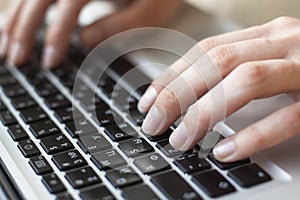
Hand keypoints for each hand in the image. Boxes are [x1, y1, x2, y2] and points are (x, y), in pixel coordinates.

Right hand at [0, 0, 181, 67]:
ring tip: (5, 46)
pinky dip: (22, 8)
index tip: (49, 62)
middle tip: (16, 60)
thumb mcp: (150, 11)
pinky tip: (16, 23)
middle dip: (24, 30)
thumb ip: (119, 26)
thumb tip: (83, 41)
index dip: (54, 35)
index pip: (67, 6)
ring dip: (16, 19)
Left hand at [138, 16, 299, 161]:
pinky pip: (287, 117)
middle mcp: (284, 43)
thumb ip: (237, 69)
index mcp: (266, 35)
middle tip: (154, 123)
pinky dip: (252, 135)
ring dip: (205, 112)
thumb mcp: (271, 59)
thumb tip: (191, 93)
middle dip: (177, 94)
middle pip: (215, 62)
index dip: (173, 75)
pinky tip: (224, 151)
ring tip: (182, 140)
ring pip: (244, 81)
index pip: (205, 51)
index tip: (149, 100)